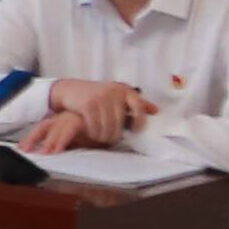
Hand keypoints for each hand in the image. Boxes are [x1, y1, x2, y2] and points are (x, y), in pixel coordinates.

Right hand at [32, 80, 148, 151]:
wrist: (71, 89)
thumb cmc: (99, 95)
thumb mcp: (118, 95)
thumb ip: (136, 103)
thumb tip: (156, 111)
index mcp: (125, 89)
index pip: (139, 106)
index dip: (140, 121)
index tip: (135, 131)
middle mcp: (114, 92)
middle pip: (120, 121)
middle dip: (115, 134)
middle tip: (112, 139)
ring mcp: (100, 97)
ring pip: (107, 126)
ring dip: (104, 136)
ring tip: (103, 138)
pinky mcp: (87, 104)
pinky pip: (95, 126)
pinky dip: (94, 133)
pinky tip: (93, 134)